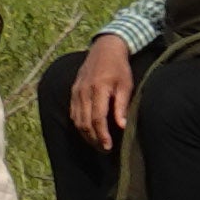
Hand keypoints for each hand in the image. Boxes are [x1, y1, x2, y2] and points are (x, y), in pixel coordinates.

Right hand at [67, 32, 133, 150]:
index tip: (108, 147)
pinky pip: (73, 113)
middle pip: (84, 122)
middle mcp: (84, 91)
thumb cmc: (119, 68)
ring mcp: (76, 91)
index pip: (97, 118)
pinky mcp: (73, 92)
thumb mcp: (126, 85)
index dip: (102, 135)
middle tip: (104, 149)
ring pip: (77, 119)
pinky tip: (88, 131)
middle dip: (93, 139)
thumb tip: (122, 126)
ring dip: (86, 135)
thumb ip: (121, 105)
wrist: (104, 49)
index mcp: (98, 89)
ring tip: (97, 144)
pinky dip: (79, 125)